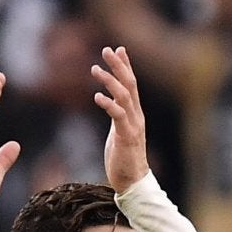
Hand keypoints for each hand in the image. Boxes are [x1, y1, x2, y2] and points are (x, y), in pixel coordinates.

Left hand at [93, 46, 150, 190]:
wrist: (133, 181)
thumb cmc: (124, 157)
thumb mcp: (120, 130)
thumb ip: (117, 113)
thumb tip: (110, 99)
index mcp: (135, 113)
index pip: (131, 84)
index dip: (125, 66)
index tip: (118, 49)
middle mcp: (137, 116)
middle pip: (130, 84)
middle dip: (119, 65)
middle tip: (106, 49)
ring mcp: (133, 125)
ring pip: (124, 96)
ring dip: (110, 80)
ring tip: (95, 69)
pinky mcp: (126, 137)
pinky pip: (118, 116)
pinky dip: (108, 104)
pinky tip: (97, 96)